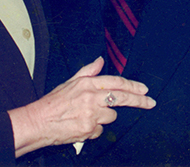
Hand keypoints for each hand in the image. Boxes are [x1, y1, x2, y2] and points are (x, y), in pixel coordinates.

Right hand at [8, 56, 155, 156]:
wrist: (38, 121)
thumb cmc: (53, 102)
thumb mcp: (70, 81)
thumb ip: (88, 71)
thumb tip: (100, 60)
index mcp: (87, 83)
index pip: (116, 82)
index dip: (132, 86)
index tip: (144, 89)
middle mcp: (91, 97)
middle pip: (122, 98)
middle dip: (139, 100)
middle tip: (151, 102)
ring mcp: (91, 114)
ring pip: (110, 116)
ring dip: (104, 116)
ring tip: (87, 114)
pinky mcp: (90, 130)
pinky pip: (100, 130)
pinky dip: (94, 128)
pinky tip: (82, 124)